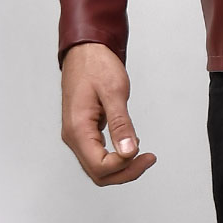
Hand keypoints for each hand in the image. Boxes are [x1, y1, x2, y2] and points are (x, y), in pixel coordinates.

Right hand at [61, 42, 156, 185]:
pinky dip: (115, 155)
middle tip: (148, 159)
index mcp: (78, 129)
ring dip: (121, 166)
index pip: (98, 166)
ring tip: (143, 155)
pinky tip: (130, 144)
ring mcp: (77, 134)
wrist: (85, 50)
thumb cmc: (96, 65)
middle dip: (125, 172)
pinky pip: (97, 153)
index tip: (143, 154)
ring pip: (97, 166)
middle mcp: (74, 136)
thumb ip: (121, 123)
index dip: (123, 166)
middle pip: (97, 173)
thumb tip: (129, 151)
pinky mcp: (83, 129)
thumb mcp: (114, 91)